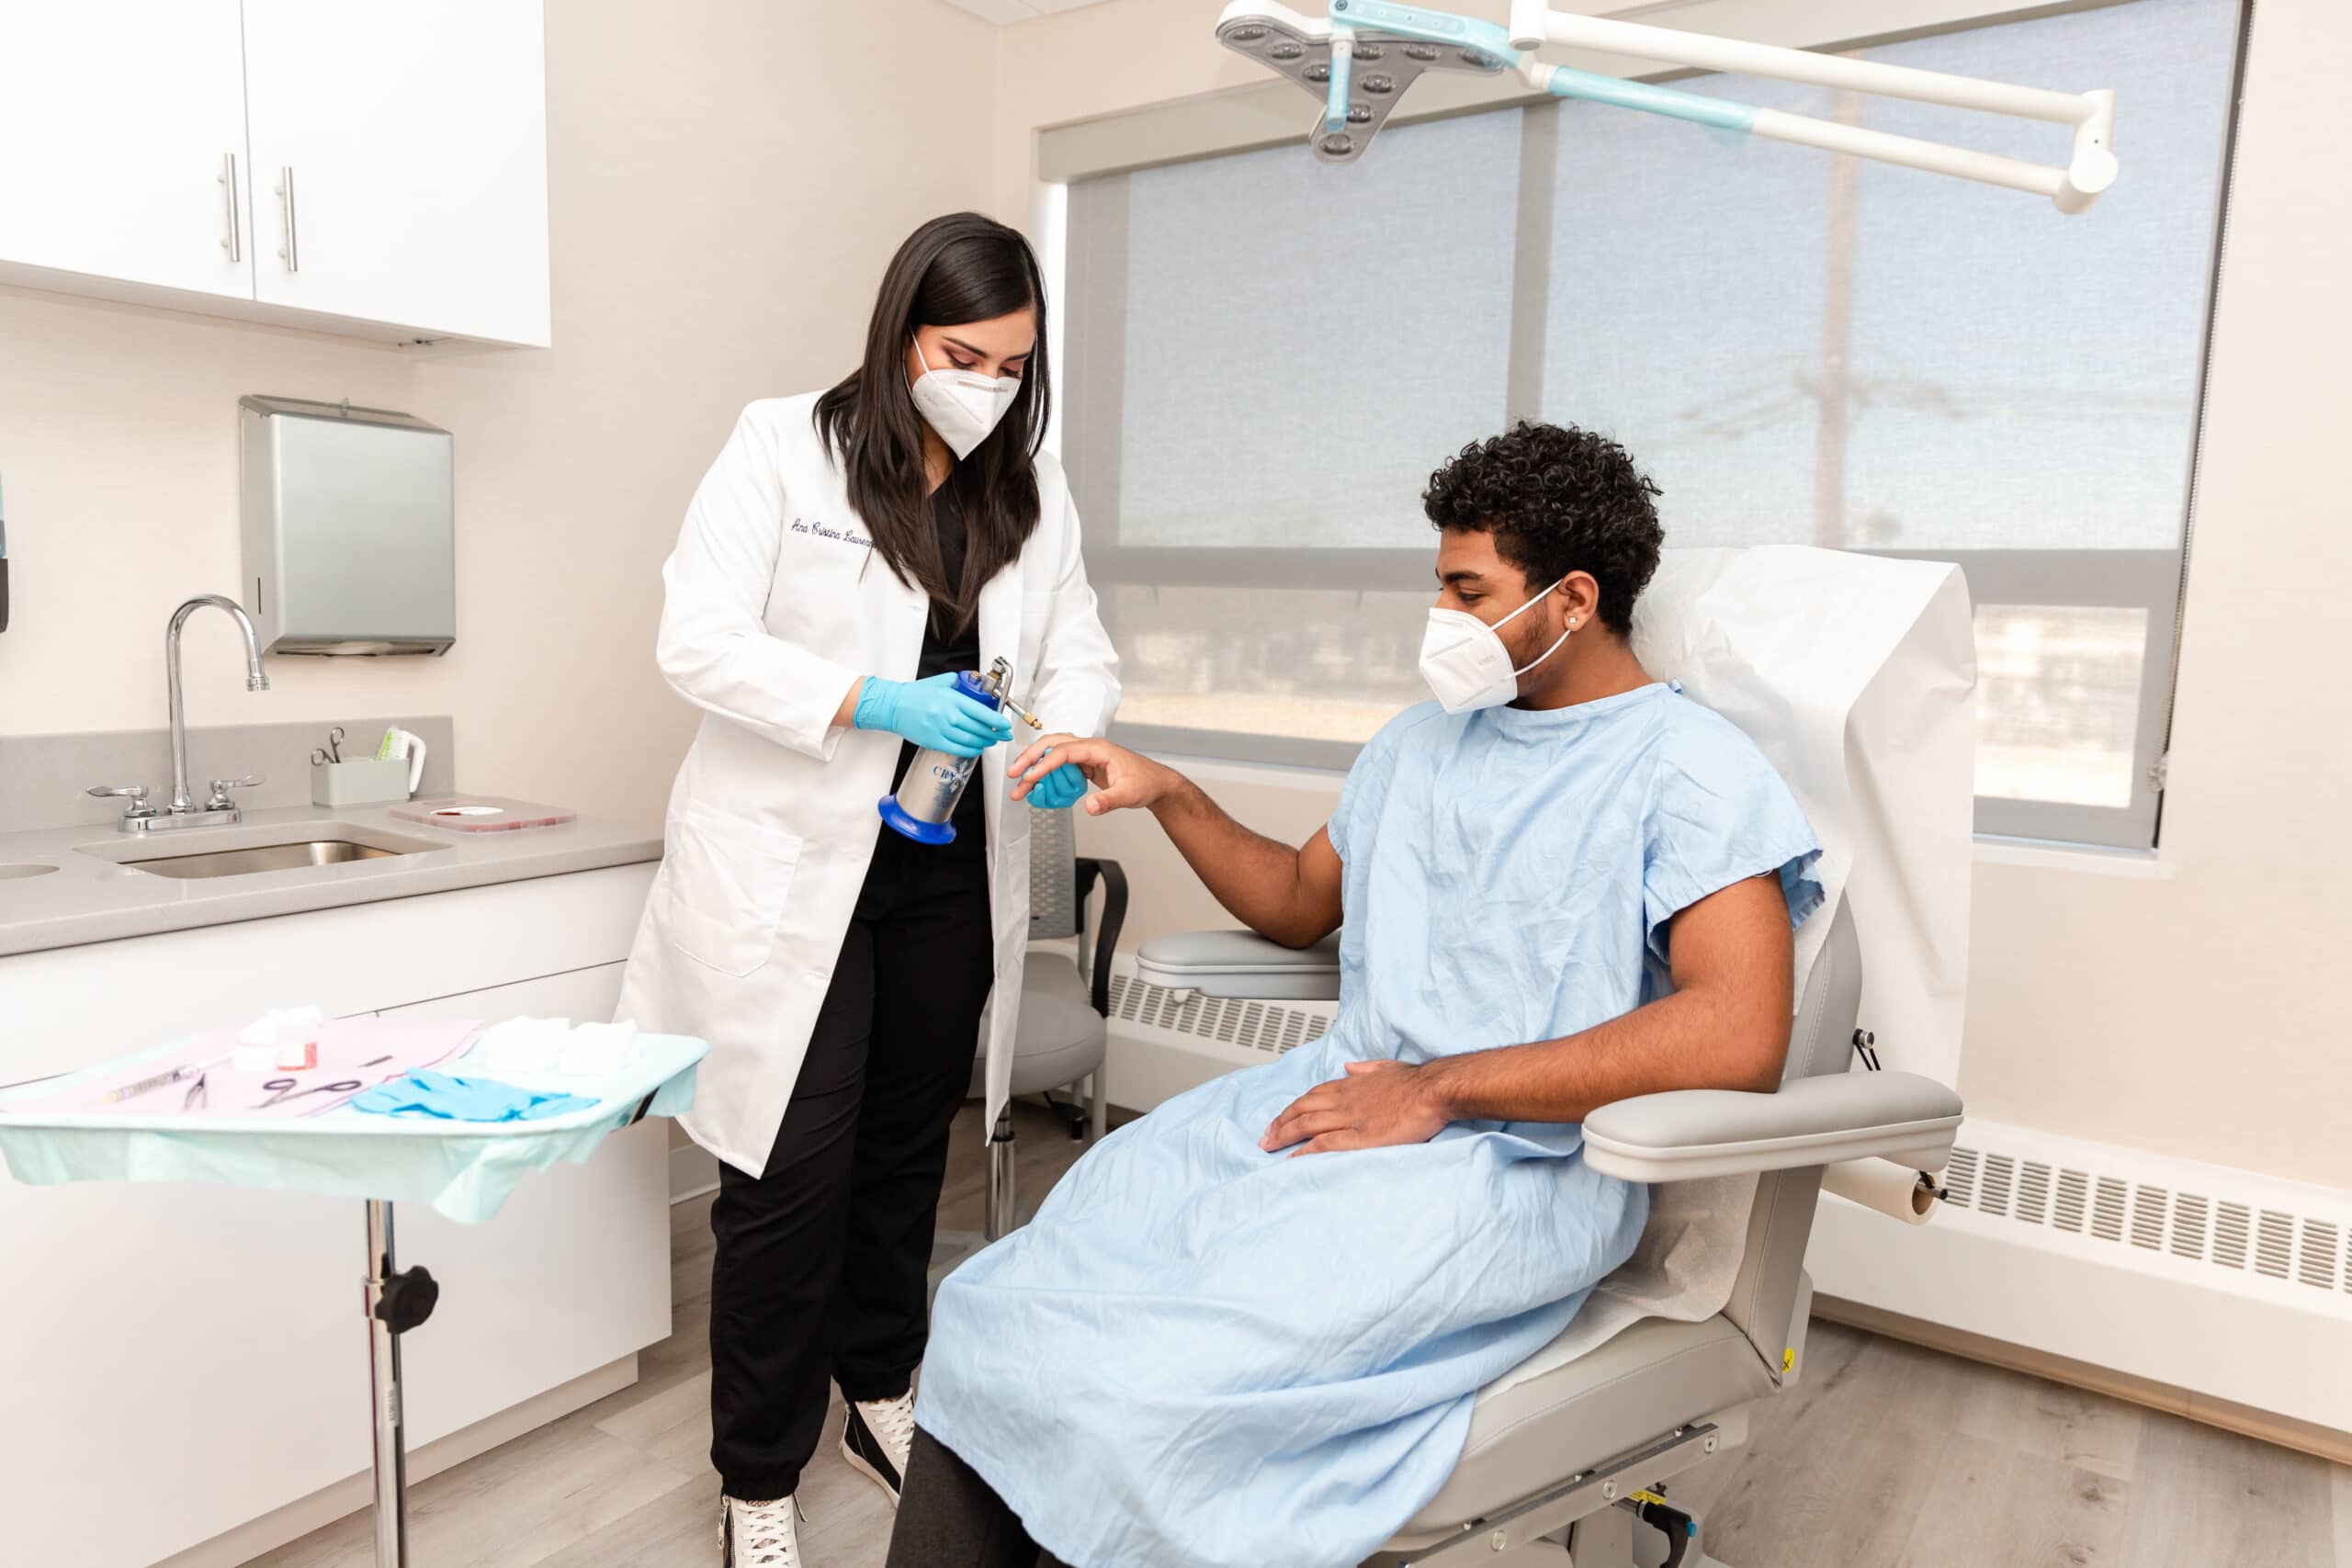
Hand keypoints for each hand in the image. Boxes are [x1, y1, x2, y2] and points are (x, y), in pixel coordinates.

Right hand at [852, 673, 1014, 757]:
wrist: (893, 706)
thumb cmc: (915, 694)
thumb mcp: (940, 682)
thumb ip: (959, 683)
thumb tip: (976, 684)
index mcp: (952, 699)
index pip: (982, 712)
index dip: (997, 721)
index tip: (1006, 724)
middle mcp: (948, 716)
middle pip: (979, 728)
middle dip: (996, 733)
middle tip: (1004, 734)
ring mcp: (941, 730)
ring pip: (971, 740)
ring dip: (985, 742)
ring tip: (993, 740)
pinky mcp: (934, 742)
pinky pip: (958, 749)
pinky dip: (971, 750)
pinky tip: (978, 748)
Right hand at [1009, 735, 1179, 816]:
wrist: (1156, 783)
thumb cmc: (1146, 782)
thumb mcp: (1129, 795)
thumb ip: (1108, 801)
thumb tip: (1090, 807)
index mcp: (1098, 749)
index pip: (1063, 752)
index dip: (1044, 764)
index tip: (1029, 777)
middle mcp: (1089, 748)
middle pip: (1052, 744)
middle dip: (1030, 758)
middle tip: (1014, 775)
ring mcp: (1086, 755)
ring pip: (1053, 752)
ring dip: (1034, 765)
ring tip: (1020, 784)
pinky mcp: (1085, 765)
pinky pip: (1060, 764)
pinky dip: (1046, 772)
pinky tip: (1040, 786)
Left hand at [1260, 1060, 1449, 1156]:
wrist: (1431, 1091)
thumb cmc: (1415, 1082)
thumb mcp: (1386, 1067)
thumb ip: (1365, 1068)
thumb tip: (1349, 1066)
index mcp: (1350, 1085)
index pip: (1311, 1096)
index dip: (1292, 1108)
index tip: (1281, 1118)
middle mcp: (1343, 1100)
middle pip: (1301, 1110)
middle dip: (1280, 1123)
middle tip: (1264, 1137)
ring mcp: (1349, 1118)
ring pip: (1307, 1125)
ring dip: (1284, 1136)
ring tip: (1269, 1147)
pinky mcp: (1359, 1137)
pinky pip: (1324, 1144)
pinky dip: (1305, 1151)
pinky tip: (1293, 1158)